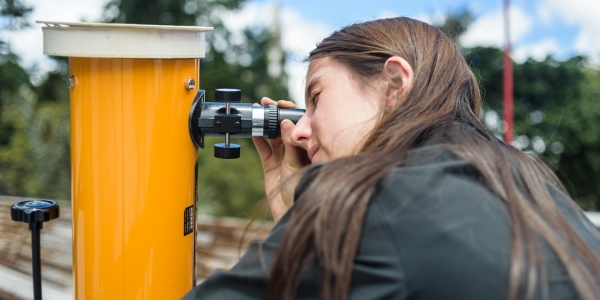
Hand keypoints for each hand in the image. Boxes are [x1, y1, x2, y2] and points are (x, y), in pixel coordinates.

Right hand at [252, 97, 309, 221]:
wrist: (290, 210)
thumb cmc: (302, 188)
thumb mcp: (297, 163)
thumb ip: (290, 143)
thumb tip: (285, 123)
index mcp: (306, 146)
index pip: (299, 124)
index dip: (290, 112)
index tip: (281, 103)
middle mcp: (294, 149)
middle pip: (283, 126)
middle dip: (275, 114)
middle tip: (266, 103)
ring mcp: (282, 156)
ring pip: (272, 135)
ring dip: (264, 123)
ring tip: (257, 111)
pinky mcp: (270, 165)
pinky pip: (262, 148)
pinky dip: (257, 138)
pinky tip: (252, 129)